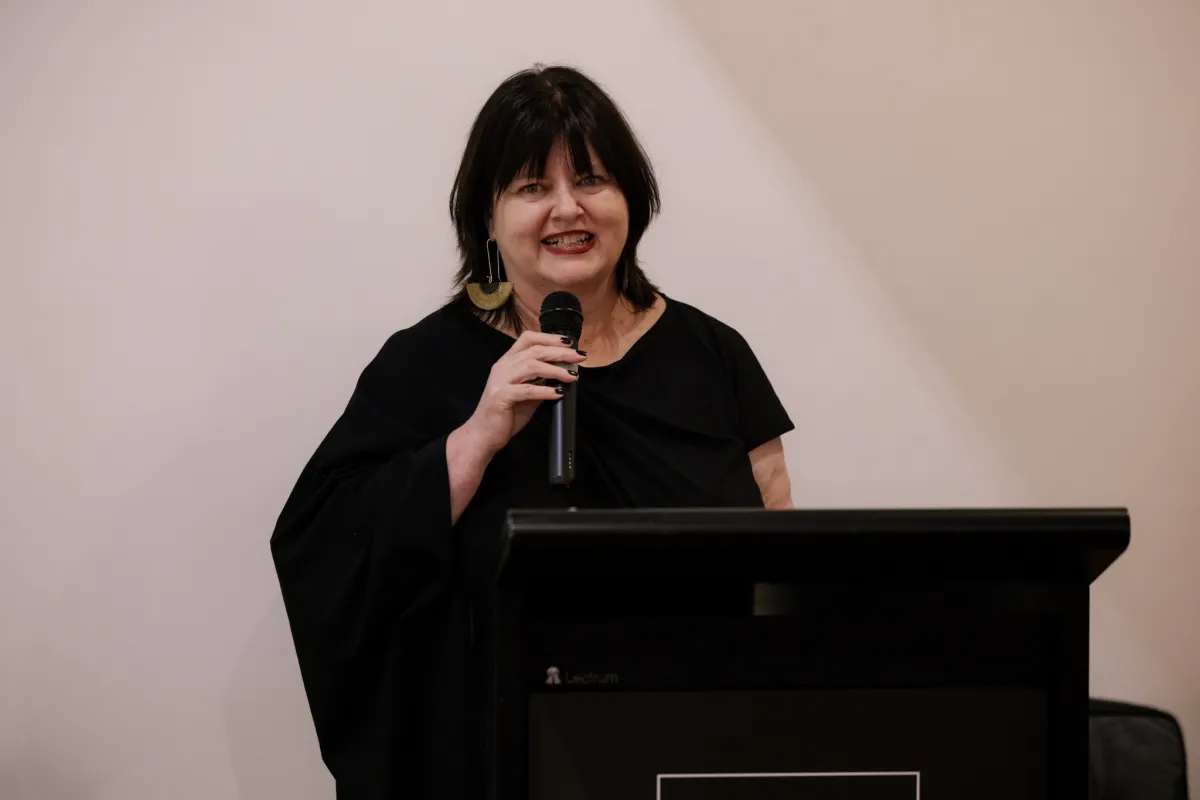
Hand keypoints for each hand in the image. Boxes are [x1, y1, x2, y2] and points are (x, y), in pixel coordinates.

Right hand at [462, 331, 584, 456]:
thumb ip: (540, 381)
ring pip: (531, 366)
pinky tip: (558, 393)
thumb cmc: (506, 414)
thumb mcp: (527, 394)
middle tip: (578, 357)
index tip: (569, 342)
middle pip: (534, 350)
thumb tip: (563, 373)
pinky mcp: (501, 397)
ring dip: (555, 370)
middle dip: (559, 352)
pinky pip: (527, 390)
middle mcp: (503, 367)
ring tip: (572, 376)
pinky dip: (545, 390)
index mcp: (508, 362)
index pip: (528, 339)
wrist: (484, 434)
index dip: (549, 338)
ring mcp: (500, 381)